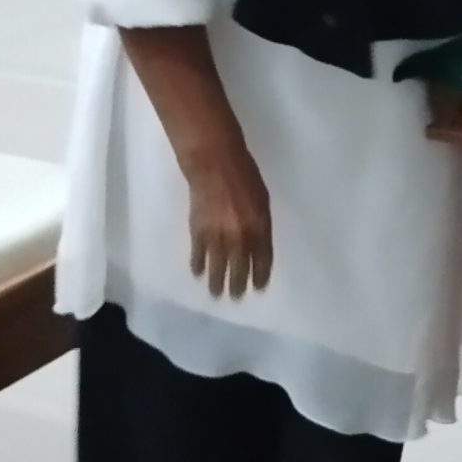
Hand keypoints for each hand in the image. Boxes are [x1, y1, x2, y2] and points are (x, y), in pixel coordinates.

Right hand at [183, 141, 272, 298]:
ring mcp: (217, 236)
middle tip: (236, 297)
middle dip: (238, 286)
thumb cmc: (245, 176)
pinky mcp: (197, 232)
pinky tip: (198, 273)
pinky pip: (198, 255)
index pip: (262, 261)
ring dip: (217, 283)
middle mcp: (239, 237)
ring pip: (217, 268)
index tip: (258, 287)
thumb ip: (261, 224)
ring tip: (216, 294)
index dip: (260, 276)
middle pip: (239, 270)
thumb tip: (256, 243)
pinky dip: (198, 265)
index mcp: (260, 228)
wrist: (214, 164)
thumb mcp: (263, 200)